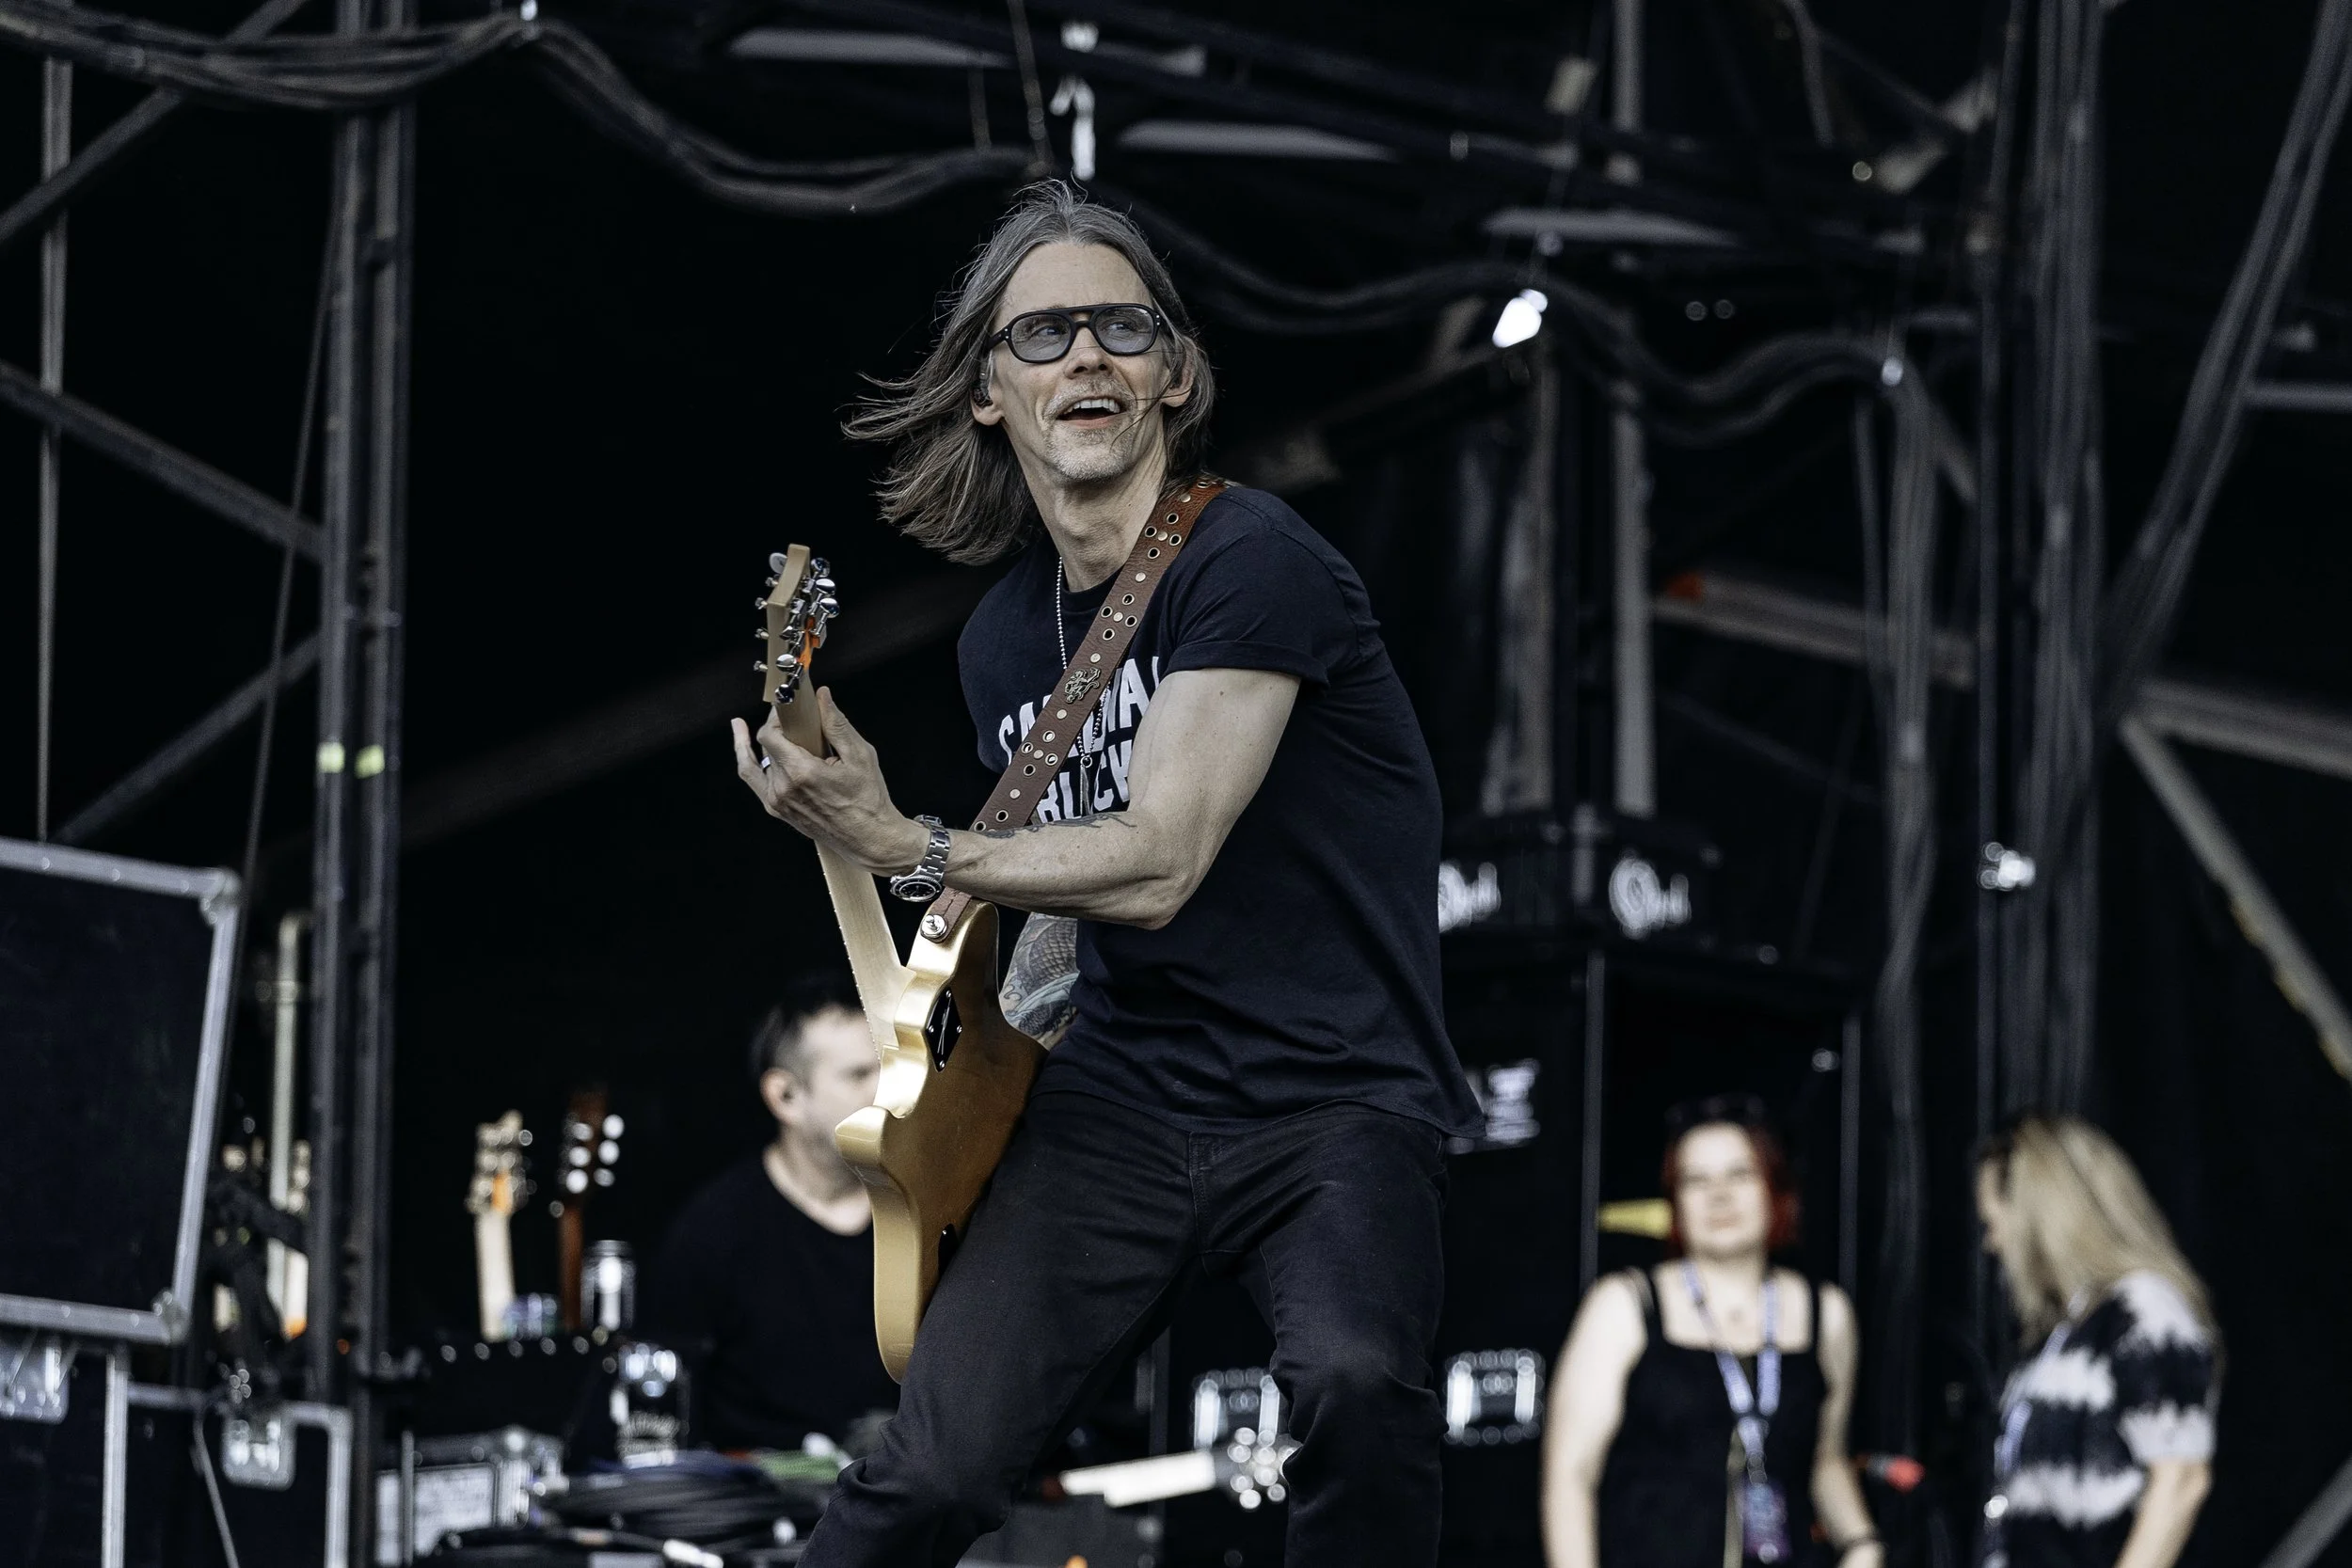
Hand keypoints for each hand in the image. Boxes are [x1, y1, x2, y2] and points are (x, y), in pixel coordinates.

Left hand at [730, 690, 927, 873]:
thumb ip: (836, 724)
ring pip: (760, 761)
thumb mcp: (860, 756)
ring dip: (771, 743)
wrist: (868, 838)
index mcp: (801, 773)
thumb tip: (822, 696)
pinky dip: (749, 760)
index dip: (776, 716)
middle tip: (796, 717)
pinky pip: (755, 780)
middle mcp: (783, 788)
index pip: (770, 734)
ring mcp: (777, 802)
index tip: (787, 706)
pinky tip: (744, 745)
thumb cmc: (868, 800)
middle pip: (766, 745)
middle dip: (780, 727)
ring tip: (779, 726)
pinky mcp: (777, 810)